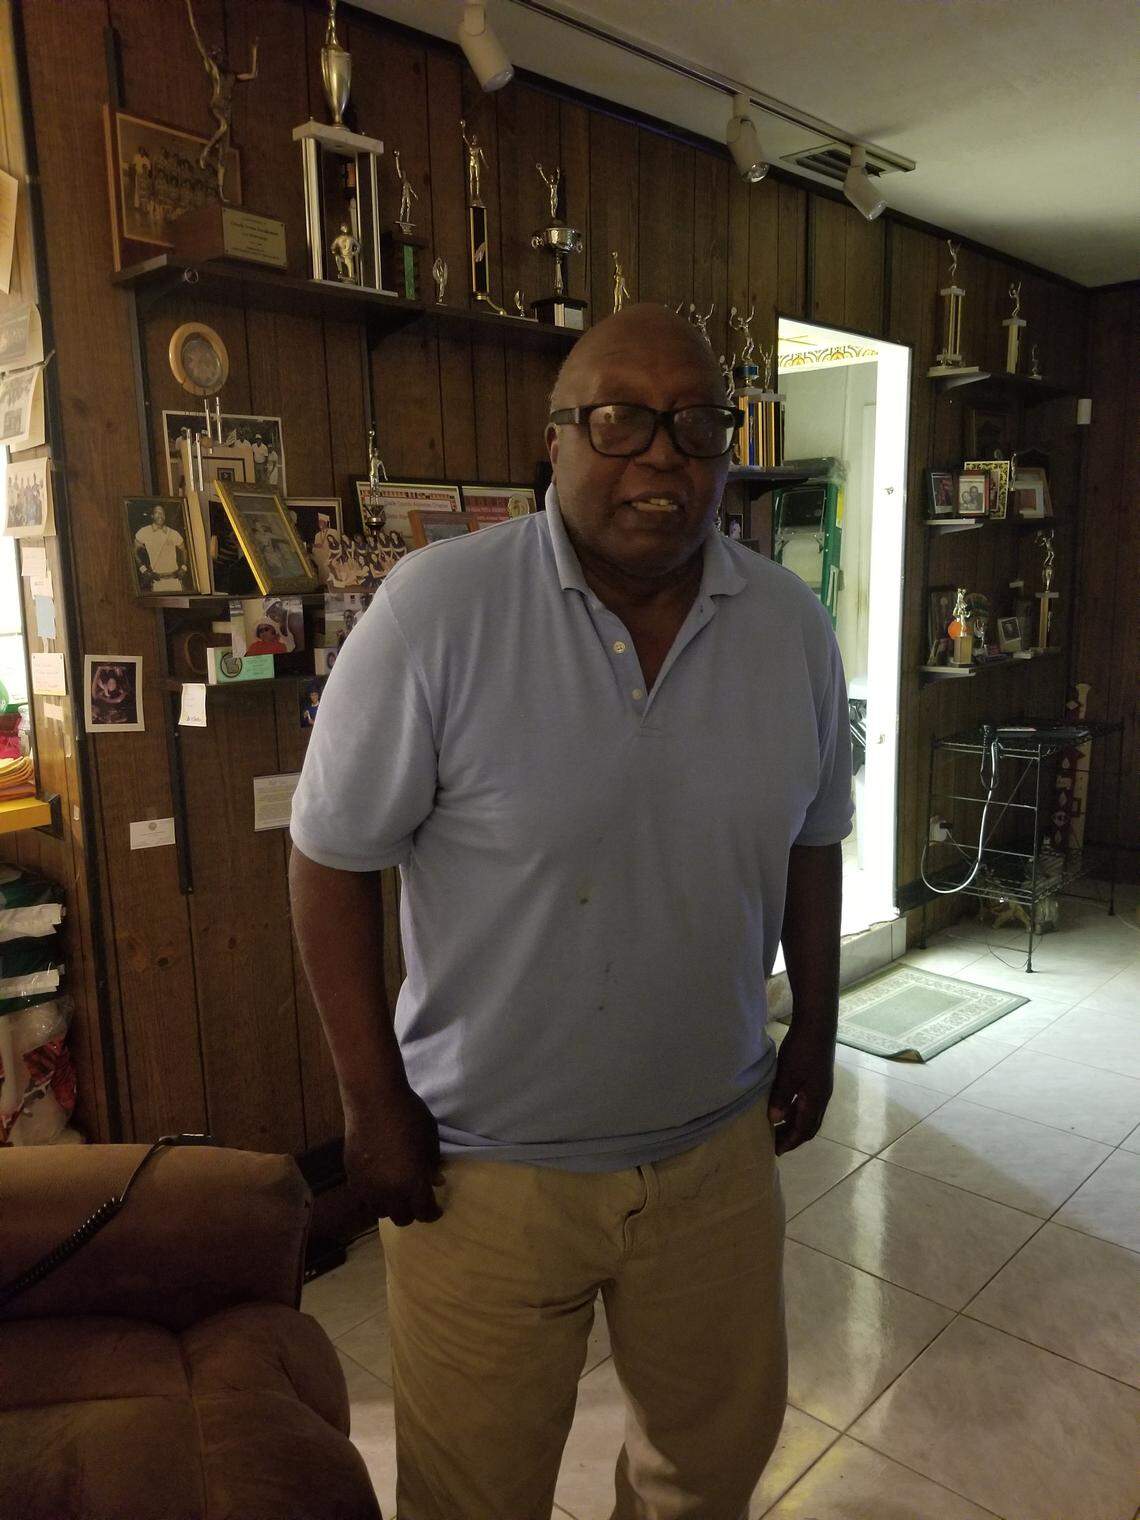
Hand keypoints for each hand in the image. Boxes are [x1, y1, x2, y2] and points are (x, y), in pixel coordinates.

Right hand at [343, 1085, 444, 1227]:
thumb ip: (432, 1164)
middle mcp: (390, 1192)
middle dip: (413, 1212)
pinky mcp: (352, 1176)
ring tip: (396, 1193)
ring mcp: (368, 1186)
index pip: (425, 1213)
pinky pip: (364, 1197)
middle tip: (417, 1199)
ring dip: (391, 1206)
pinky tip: (379, 1183)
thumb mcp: (430, 1139)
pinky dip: (374, 1195)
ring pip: (381, 1211)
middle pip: (402, 1218)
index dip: (432, 1213)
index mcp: (413, 1183)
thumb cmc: (409, 1115)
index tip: (436, 1208)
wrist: (374, 1099)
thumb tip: (435, 1181)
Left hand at [767, 1025, 834, 1155]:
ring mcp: (821, 1087)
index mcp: (816, 1100)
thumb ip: (781, 1098)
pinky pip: (807, 1103)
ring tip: (777, 1128)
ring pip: (809, 1114)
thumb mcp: (788, 1075)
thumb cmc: (802, 1050)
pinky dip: (796, 1111)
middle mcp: (821, 1097)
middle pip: (809, 1126)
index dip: (790, 1141)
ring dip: (794, 1123)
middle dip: (794, 1137)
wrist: (817, 1025)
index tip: (776, 1151)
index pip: (804, 1130)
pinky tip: (784, 1106)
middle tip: (776, 1144)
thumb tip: (774, 1120)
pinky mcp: (817, 1078)